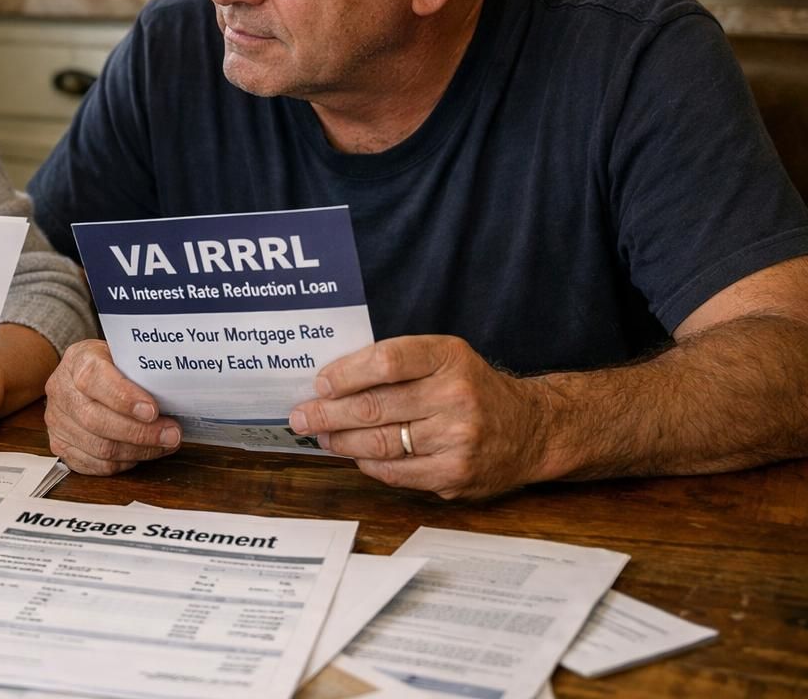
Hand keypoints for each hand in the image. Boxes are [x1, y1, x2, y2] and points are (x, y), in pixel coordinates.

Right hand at [44, 339, 181, 475]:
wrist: (80, 375)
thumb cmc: (110, 365)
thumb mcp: (124, 354)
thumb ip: (142, 371)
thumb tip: (177, 392)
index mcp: (77, 360)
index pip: (94, 379)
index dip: (124, 397)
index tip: (152, 410)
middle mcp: (61, 391)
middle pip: (96, 420)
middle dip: (140, 432)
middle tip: (171, 434)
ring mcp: (57, 421)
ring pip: (99, 447)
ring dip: (138, 451)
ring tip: (164, 444)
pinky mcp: (60, 446)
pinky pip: (94, 464)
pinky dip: (123, 462)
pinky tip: (141, 453)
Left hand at [290, 336, 554, 499]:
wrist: (532, 429)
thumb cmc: (473, 388)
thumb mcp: (445, 358)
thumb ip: (398, 364)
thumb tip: (333, 382)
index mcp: (448, 358)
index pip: (386, 361)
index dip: (345, 373)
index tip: (320, 383)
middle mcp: (456, 396)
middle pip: (374, 406)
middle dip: (327, 413)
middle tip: (300, 416)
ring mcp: (457, 439)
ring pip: (380, 443)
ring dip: (341, 441)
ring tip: (320, 436)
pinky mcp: (455, 474)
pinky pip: (396, 472)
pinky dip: (369, 464)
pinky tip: (355, 456)